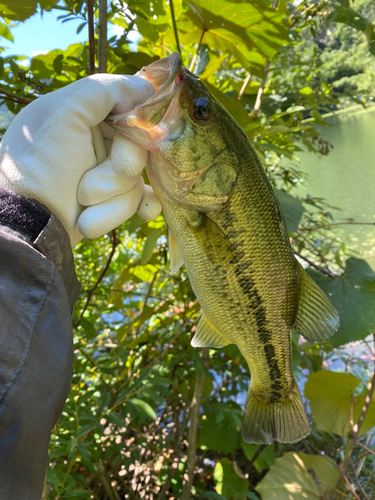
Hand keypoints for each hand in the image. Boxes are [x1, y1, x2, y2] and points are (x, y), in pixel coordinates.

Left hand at [0, 74, 160, 246]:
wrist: (30, 224)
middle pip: (137, 146)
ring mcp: (103, 171)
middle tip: (89, 186)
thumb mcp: (63, 113)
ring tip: (83, 204)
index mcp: (81, 114)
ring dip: (112, 197)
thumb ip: (103, 89)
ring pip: (135, 178)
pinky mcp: (110, 198)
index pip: (129, 106)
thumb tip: (145, 86)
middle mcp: (94, 139)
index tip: (137, 135)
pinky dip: (140, 206)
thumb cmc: (40, 166)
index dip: (137, 123)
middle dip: (117, 170)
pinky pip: (140, 199)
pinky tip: (146, 213)